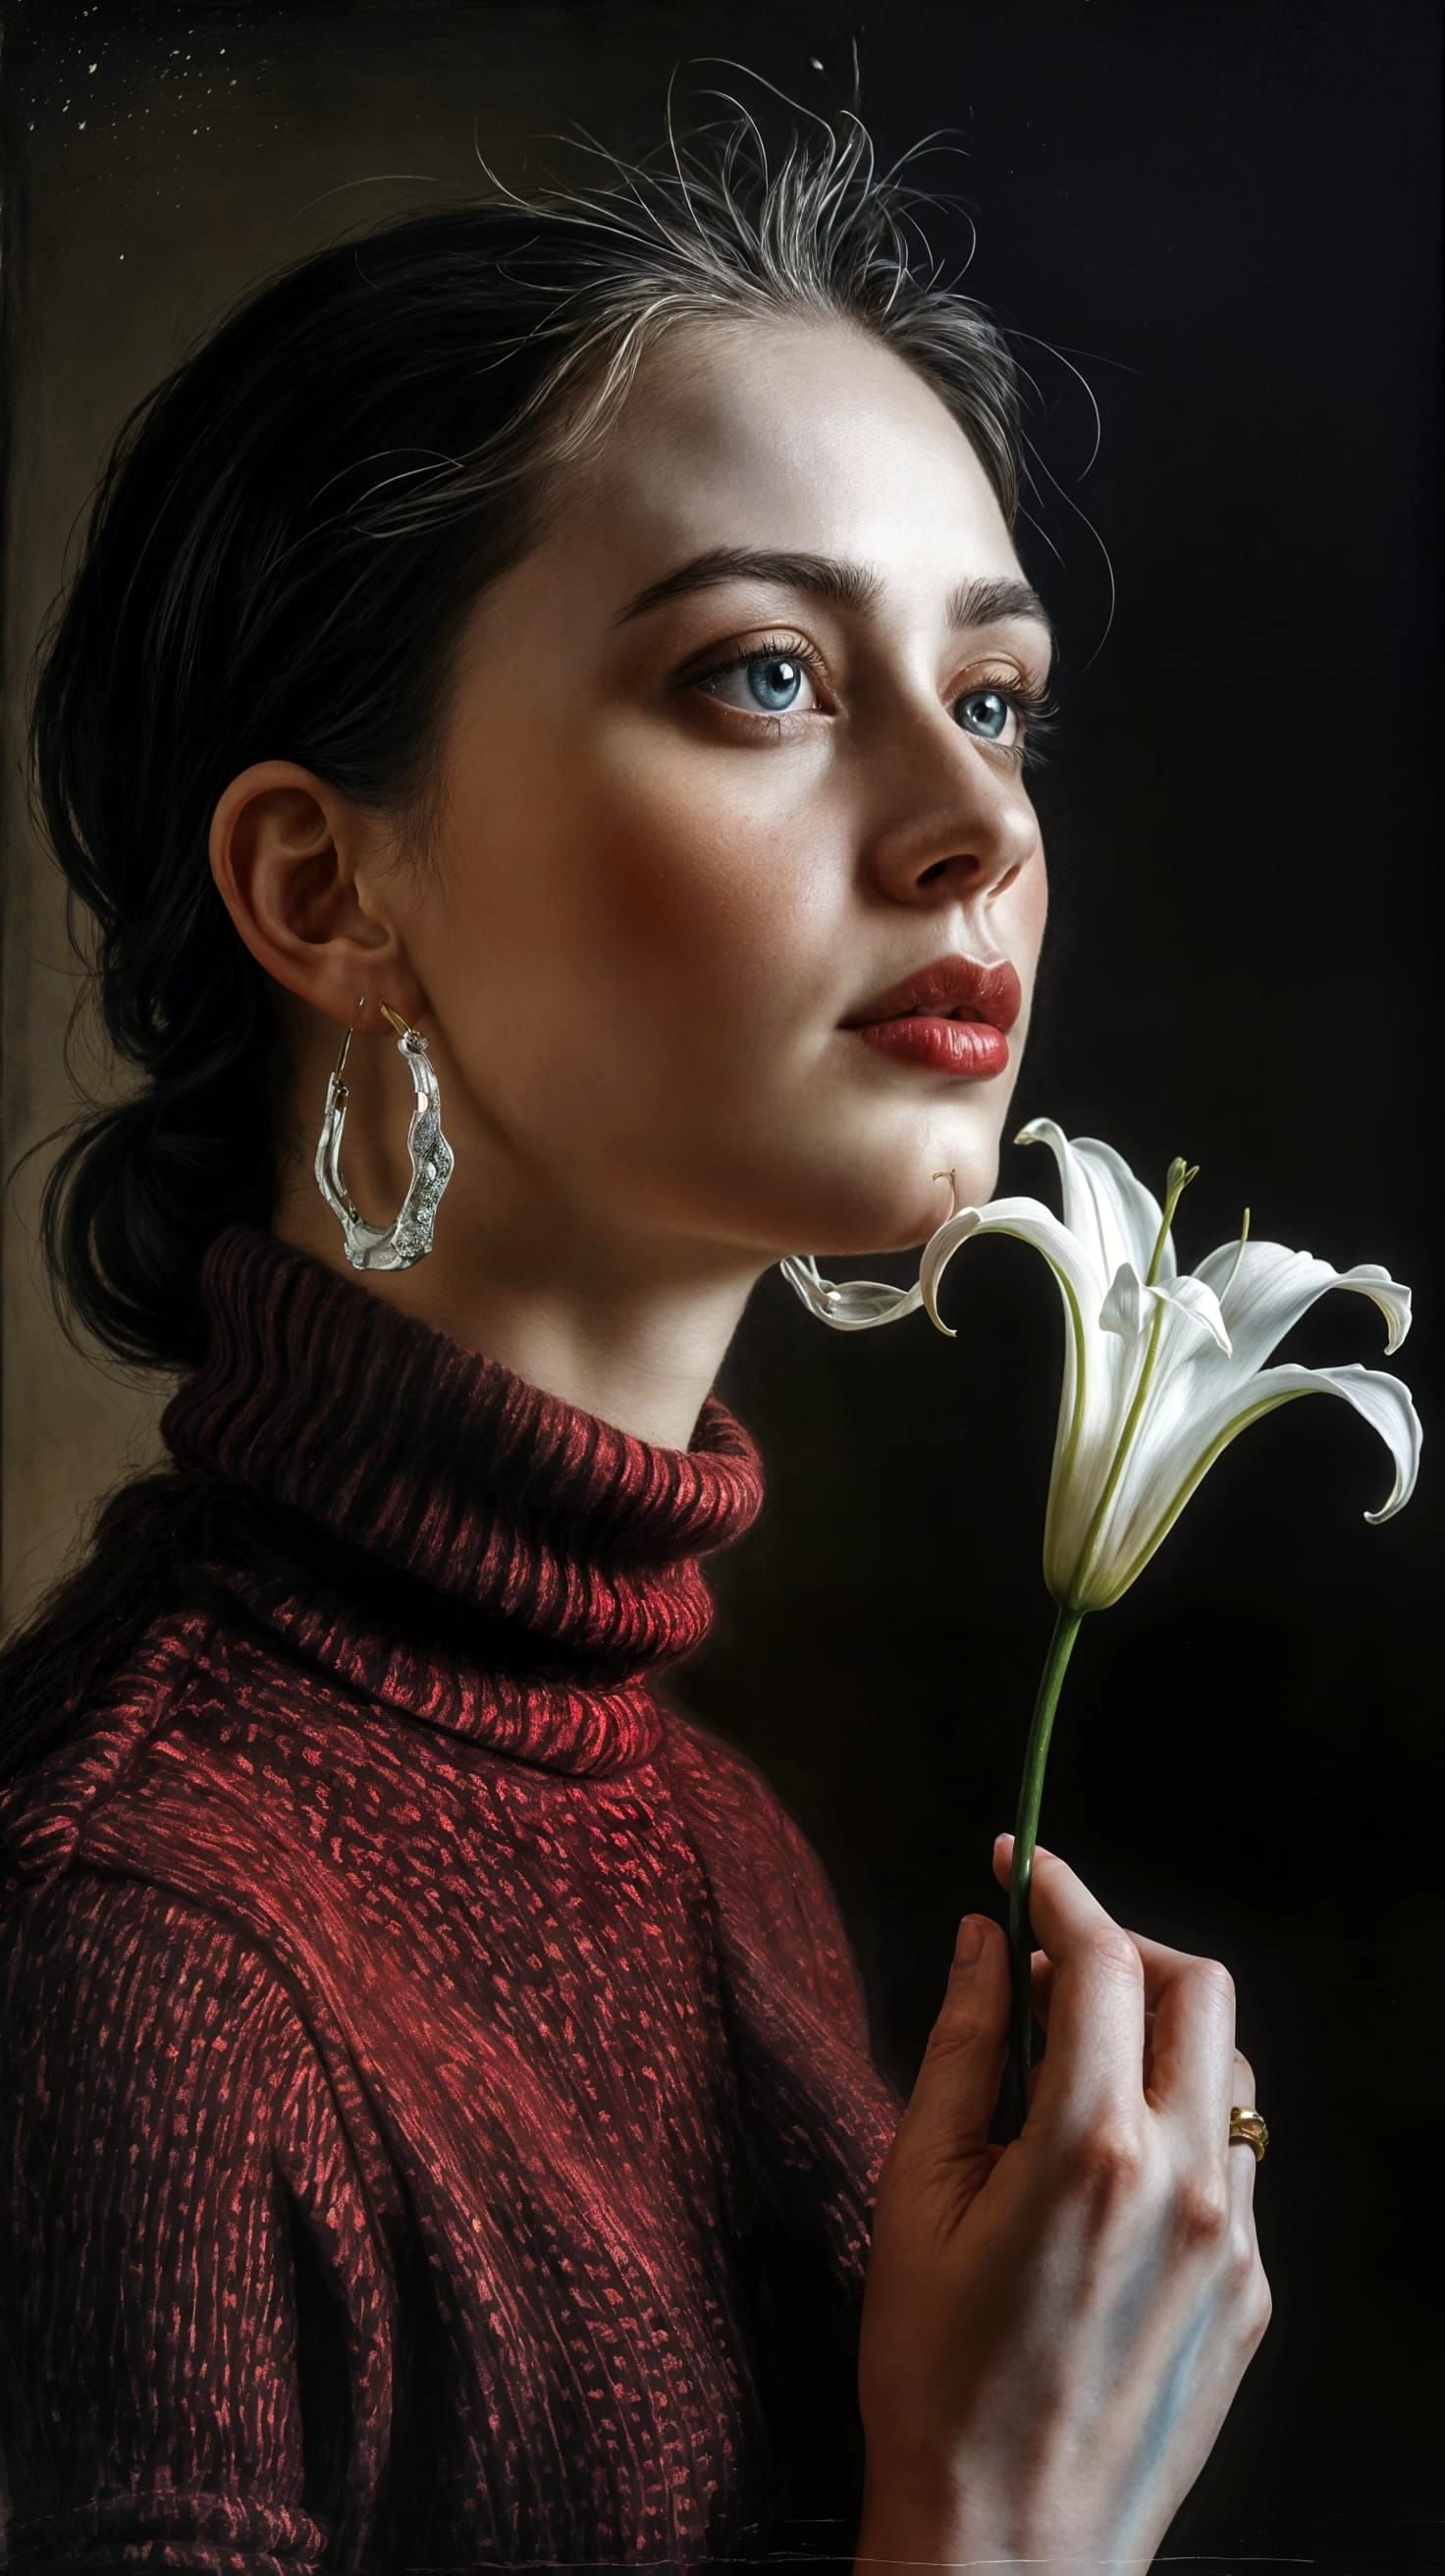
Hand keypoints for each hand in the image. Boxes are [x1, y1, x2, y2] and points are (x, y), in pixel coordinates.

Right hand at [854, 1834, 1271, 2569]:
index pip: (1104, 1963)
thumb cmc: (934, 2379)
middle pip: (1198, 1989)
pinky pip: (1230, 2160)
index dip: (1059, 1892)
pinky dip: (1176, 2121)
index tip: (1020, 1863)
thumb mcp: (914, 2193)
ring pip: (1225, 2071)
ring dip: (1157, 2036)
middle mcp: (1186, 2184)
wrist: (1006, 2546)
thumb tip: (985, 1942)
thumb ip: (963, 2048)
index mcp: (1094, 2151)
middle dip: (1126, 1949)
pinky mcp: (1251, 2292)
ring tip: (1071, 2066)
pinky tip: (1102, 2159)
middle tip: (1053, 1964)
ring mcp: (1233, 2242)